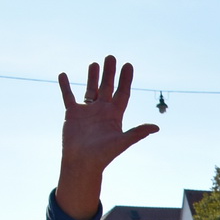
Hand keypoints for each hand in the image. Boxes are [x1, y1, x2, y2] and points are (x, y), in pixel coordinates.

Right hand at [58, 57, 158, 196]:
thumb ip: (138, 132)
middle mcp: (102, 111)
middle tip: (111, 57)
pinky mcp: (72, 113)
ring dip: (92, 76)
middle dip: (110, 73)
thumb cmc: (104, 155)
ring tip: (94, 63)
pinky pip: (68, 96)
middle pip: (107, 87)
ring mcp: (87, 111)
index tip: (128, 65)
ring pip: (90, 89)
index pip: (122, 93)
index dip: (126, 80)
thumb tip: (157, 127)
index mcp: (115, 116)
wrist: (83, 163)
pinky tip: (63, 74)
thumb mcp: (122, 142)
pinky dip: (65, 86)